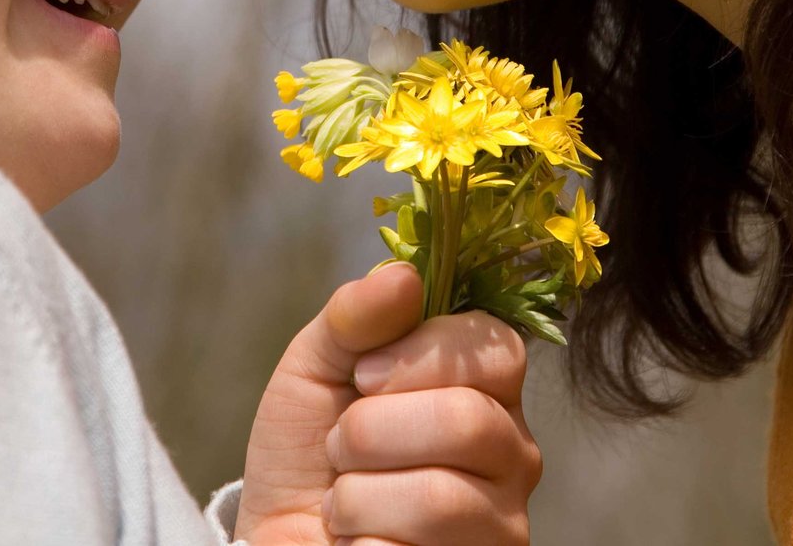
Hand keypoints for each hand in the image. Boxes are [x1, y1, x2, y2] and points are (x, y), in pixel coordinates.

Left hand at [239, 263, 539, 545]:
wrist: (280, 535)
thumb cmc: (307, 450)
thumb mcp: (316, 366)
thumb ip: (356, 316)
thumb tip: (405, 275)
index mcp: (485, 389)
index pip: (496, 350)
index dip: (421, 356)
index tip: (362, 376)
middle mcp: (511, 456)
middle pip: (469, 423)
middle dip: (374, 431)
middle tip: (342, 446)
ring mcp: (501, 526)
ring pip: (441, 499)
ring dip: (359, 496)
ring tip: (343, 501)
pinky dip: (359, 544)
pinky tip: (357, 542)